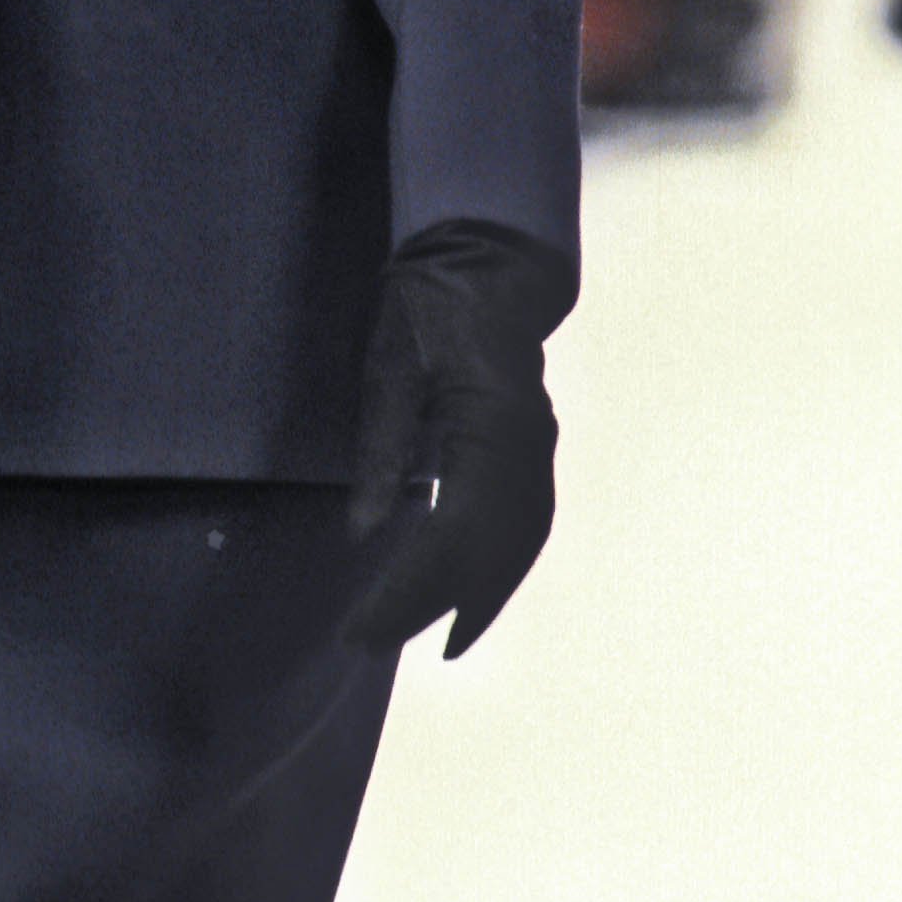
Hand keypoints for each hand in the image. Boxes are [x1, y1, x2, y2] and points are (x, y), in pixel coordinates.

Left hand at [344, 224, 575, 660]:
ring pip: (517, 545)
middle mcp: (527, 446)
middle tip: (372, 641)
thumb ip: (381, 446)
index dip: (408, 588)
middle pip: (487, 550)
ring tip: (434, 640)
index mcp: (491, 423)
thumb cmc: (430, 301)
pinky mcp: (534, 449)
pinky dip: (499, 567)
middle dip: (433, 602)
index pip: (452, 532)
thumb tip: (362, 532)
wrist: (487, 260)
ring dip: (477, 597)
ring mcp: (539, 449)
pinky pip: (524, 524)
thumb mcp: (389, 363)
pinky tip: (470, 590)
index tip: (363, 626)